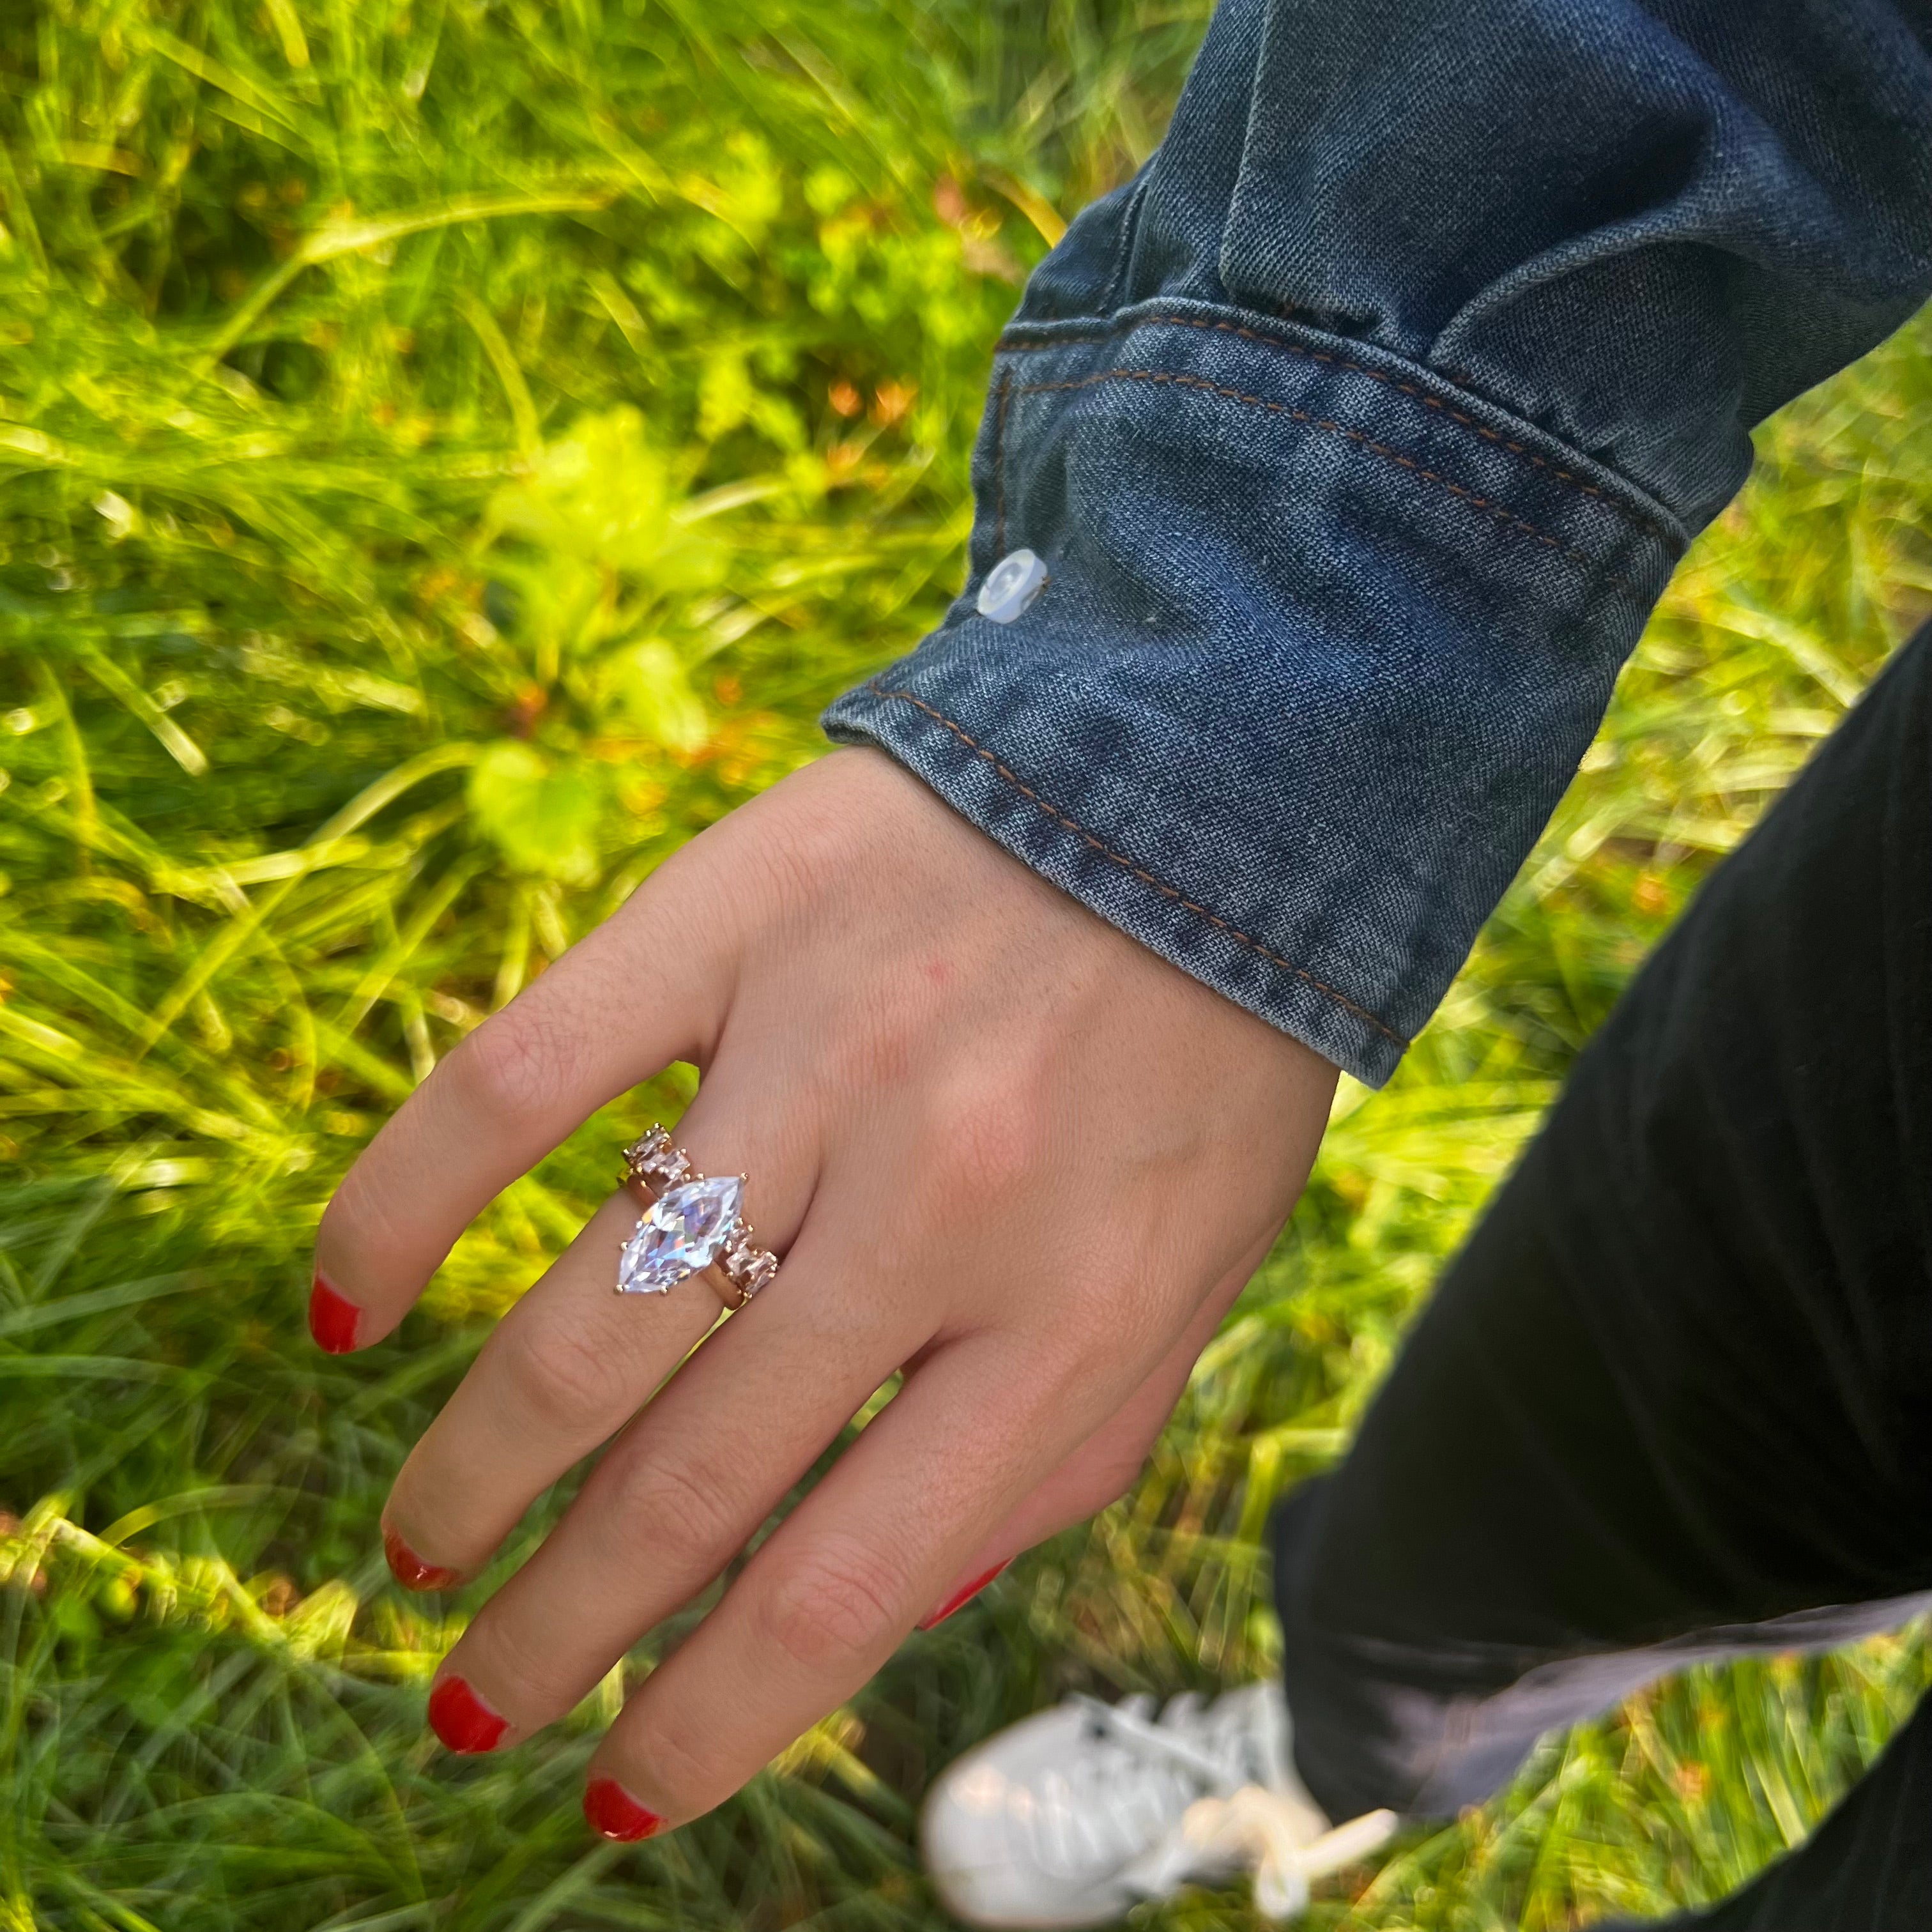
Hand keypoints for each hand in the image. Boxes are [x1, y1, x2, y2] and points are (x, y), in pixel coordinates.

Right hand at [315, 746, 1335, 1837]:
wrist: (1213, 778)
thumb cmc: (1208, 1056)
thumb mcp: (1198, 1280)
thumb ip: (1066, 1457)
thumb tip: (888, 1617)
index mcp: (1065, 1317)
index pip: (838, 1593)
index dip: (703, 1728)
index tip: (608, 1789)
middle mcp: (932, 1208)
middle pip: (686, 1485)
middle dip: (554, 1629)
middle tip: (473, 1697)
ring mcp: (817, 1060)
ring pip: (585, 1322)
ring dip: (471, 1470)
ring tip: (414, 1549)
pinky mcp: (727, 927)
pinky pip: (518, 1082)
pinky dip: (403, 1198)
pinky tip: (346, 1302)